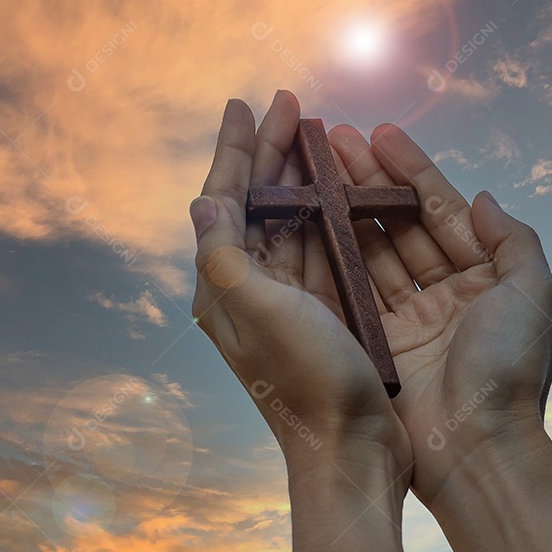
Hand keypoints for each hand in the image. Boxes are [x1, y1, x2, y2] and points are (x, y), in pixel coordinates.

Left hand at [190, 92, 410, 501]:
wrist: (350, 450)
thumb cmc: (307, 384)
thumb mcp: (259, 313)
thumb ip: (225, 256)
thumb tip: (201, 200)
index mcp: (223, 288)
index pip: (223, 201)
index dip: (234, 150)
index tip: (245, 104)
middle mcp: (248, 290)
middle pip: (256, 203)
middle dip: (269, 153)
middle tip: (289, 101)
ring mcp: (286, 301)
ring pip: (289, 220)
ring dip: (299, 175)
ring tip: (314, 133)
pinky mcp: (321, 313)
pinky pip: (318, 246)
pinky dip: (326, 212)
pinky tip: (340, 190)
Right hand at [320, 123, 551, 508]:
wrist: (474, 450)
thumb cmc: (511, 372)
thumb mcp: (534, 295)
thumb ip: (513, 240)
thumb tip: (483, 197)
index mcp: (483, 280)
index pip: (440, 210)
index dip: (411, 169)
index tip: (380, 132)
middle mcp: (440, 294)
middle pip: (397, 223)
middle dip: (367, 179)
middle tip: (332, 138)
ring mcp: (403, 319)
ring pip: (368, 250)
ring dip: (342, 207)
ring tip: (313, 166)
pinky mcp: (372, 344)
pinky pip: (349, 290)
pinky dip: (329, 255)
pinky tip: (307, 220)